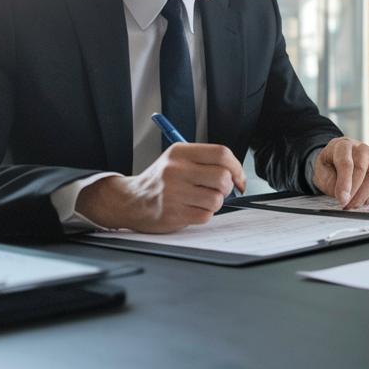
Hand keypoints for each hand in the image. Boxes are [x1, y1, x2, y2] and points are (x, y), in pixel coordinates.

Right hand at [77, 143, 246, 232]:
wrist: (130, 201)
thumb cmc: (160, 180)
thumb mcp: (177, 159)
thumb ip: (206, 161)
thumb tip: (237, 175)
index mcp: (180, 152)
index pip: (222, 154)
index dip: (237, 167)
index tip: (238, 177)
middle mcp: (176, 170)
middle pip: (223, 177)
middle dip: (227, 187)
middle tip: (217, 190)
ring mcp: (174, 192)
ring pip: (217, 199)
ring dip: (215, 203)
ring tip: (200, 200)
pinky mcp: (173, 213)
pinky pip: (205, 216)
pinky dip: (203, 215)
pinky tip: (190, 209)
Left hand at [313, 137, 368, 208]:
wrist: (338, 158)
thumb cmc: (330, 164)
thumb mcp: (322, 171)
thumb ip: (330, 181)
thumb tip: (344, 196)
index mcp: (343, 145)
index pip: (346, 163)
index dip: (344, 183)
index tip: (342, 199)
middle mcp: (361, 148)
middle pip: (361, 170)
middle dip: (354, 192)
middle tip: (345, 205)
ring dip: (362, 196)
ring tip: (351, 205)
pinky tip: (360, 202)